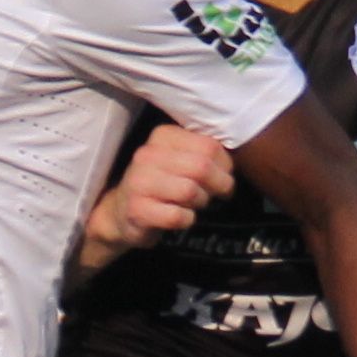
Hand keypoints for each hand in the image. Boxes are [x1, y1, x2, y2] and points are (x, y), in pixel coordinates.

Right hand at [77, 125, 232, 277]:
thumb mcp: (179, 159)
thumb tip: (236, 164)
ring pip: (191, 192)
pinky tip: (180, 217)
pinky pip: (178, 216)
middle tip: (218, 194)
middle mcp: (147, 155)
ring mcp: (139, 182)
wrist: (120, 213)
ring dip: (201, 203)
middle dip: (219, 185)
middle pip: (202, 168)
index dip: (225, 166)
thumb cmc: (160, 184)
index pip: (209, 146)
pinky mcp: (137, 210)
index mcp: (162, 136)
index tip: (223, 175)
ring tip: (194, 204)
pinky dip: (187, 220)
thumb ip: (204, 154)